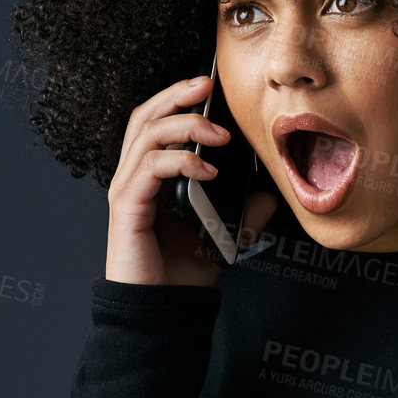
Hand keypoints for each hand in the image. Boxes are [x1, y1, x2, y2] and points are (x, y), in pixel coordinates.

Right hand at [105, 70, 278, 286]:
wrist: (161, 311)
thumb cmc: (179, 274)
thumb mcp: (221, 235)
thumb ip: (243, 212)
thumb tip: (270, 194)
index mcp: (148, 178)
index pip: (155, 122)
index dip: (177, 98)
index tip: (209, 86)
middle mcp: (132, 178)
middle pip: (144, 117)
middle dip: (175, 95)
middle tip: (207, 85)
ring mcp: (126, 191)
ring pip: (146, 135)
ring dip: (185, 125)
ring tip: (218, 133)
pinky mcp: (127, 208)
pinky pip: (150, 169)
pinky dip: (180, 161)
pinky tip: (207, 169)